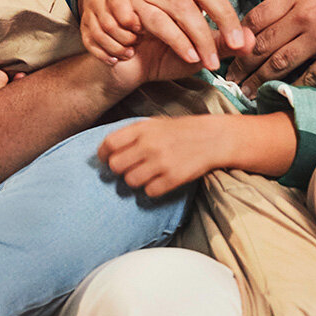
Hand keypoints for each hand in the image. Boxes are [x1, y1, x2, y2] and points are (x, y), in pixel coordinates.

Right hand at [78, 0, 254, 70]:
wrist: (128, 70)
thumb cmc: (164, 54)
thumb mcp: (200, 50)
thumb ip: (224, 44)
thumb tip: (251, 41)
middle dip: (224, 16)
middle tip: (239, 43)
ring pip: (182, 8)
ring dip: (201, 38)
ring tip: (212, 63)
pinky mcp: (132, 12)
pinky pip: (160, 23)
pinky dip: (178, 42)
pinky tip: (190, 58)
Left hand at [98, 116, 229, 196]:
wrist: (212, 138)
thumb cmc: (179, 131)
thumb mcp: (154, 123)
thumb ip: (131, 134)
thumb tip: (106, 150)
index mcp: (142, 129)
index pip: (109, 144)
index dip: (103, 154)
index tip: (106, 159)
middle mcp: (149, 145)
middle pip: (115, 166)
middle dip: (119, 169)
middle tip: (128, 168)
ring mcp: (162, 162)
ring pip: (130, 181)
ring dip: (135, 180)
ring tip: (145, 175)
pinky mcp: (173, 178)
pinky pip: (149, 192)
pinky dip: (151, 189)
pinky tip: (159, 180)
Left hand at [226, 0, 315, 91]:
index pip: (256, 16)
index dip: (239, 33)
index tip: (230, 45)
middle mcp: (304, 17)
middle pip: (261, 44)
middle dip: (240, 62)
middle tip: (227, 76)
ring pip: (278, 64)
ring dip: (258, 81)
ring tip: (244, 92)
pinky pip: (307, 76)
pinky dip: (291, 86)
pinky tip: (279, 93)